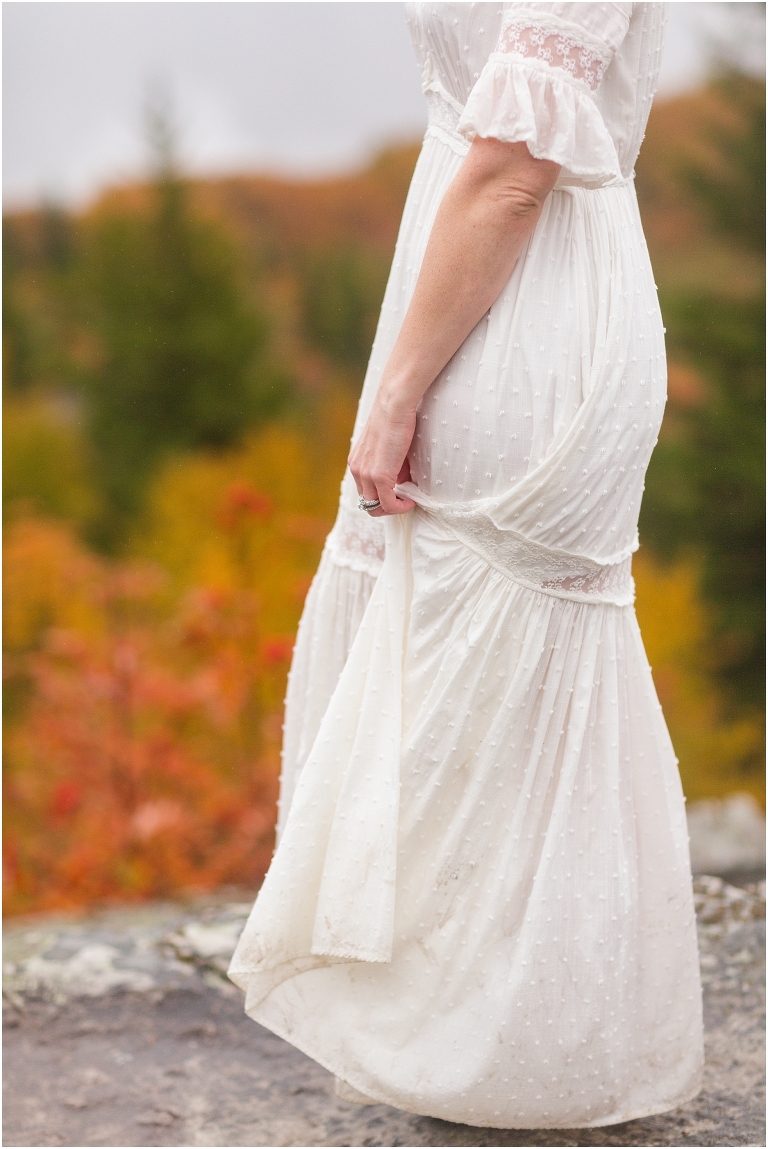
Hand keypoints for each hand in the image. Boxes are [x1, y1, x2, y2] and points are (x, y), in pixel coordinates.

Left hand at [348, 393, 416, 515]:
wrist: (395, 405)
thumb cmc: (397, 419)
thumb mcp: (392, 448)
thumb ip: (395, 467)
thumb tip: (402, 481)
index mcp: (357, 462)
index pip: (365, 490)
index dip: (383, 495)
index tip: (400, 491)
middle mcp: (357, 470)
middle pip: (367, 503)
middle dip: (387, 506)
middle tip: (404, 499)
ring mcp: (366, 474)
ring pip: (374, 507)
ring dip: (393, 508)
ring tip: (408, 500)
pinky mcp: (379, 476)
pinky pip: (388, 504)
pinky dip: (400, 507)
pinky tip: (411, 501)